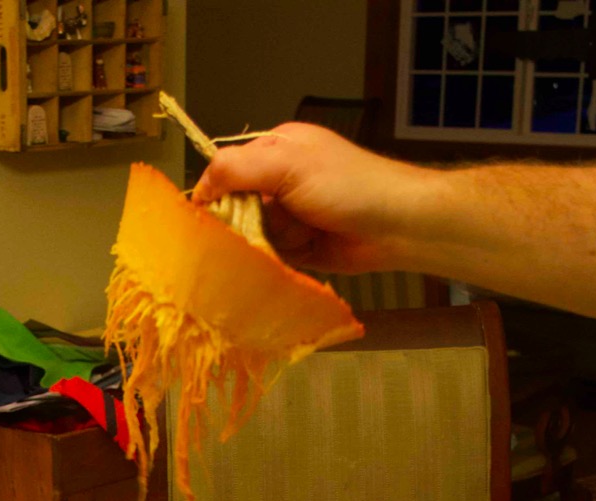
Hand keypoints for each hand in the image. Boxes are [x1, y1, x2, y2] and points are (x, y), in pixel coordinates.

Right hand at [191, 122, 430, 274]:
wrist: (398, 226)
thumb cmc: (348, 186)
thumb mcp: (288, 165)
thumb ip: (236, 169)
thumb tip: (197, 189)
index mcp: (275, 149)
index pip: (225, 170)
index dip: (216, 194)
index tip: (214, 214)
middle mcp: (279, 180)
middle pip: (235, 207)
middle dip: (252, 219)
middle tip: (277, 220)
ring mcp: (290, 214)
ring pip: (252, 234)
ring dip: (275, 239)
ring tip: (306, 232)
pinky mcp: (300, 245)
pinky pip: (271, 255)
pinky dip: (284, 256)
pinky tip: (308, 248)